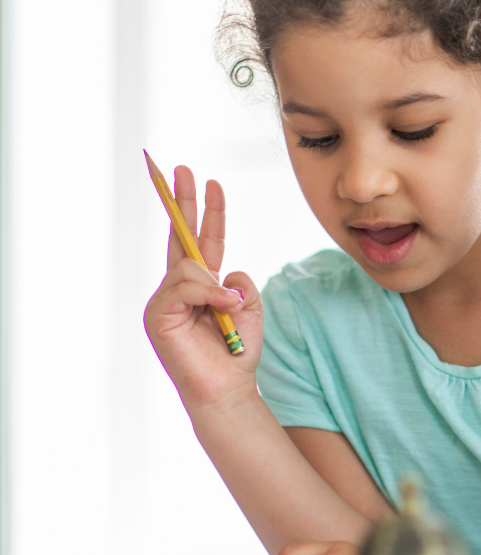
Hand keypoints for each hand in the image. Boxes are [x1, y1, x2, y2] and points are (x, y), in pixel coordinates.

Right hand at [143, 165, 262, 410]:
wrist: (228, 386)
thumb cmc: (239, 349)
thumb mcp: (249, 304)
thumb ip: (238, 279)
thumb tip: (221, 272)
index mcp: (204, 283)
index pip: (203, 239)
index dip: (208, 210)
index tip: (210, 181)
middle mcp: (180, 287)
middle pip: (180, 235)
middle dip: (183, 200)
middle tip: (183, 169)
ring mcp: (165, 300)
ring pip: (188, 265)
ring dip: (215, 285)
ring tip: (231, 308)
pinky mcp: (158, 315)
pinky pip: (185, 287)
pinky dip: (209, 295)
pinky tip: (224, 309)